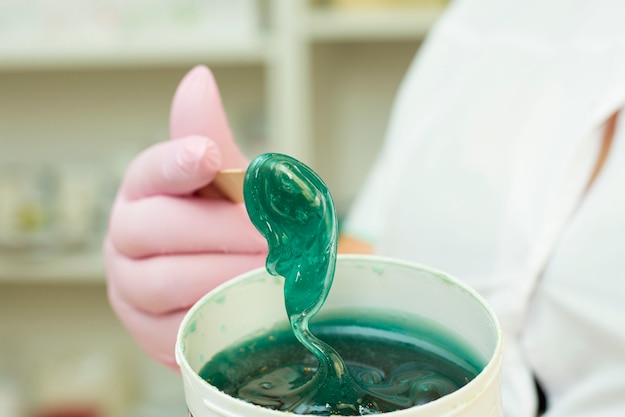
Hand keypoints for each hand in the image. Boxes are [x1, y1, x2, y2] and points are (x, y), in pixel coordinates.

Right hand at [104, 66, 267, 368]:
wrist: (233, 277)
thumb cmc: (229, 221)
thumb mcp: (227, 180)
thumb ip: (210, 136)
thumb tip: (198, 77)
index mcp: (143, 190)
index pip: (149, 172)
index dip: (177, 162)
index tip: (210, 157)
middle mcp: (126, 236)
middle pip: (158, 229)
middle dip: (220, 231)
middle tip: (270, 238)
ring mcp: (130, 287)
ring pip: (164, 282)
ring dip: (223, 276)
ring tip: (269, 274)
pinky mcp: (147, 332)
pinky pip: (175, 329)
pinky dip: (214, 318)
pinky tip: (248, 309)